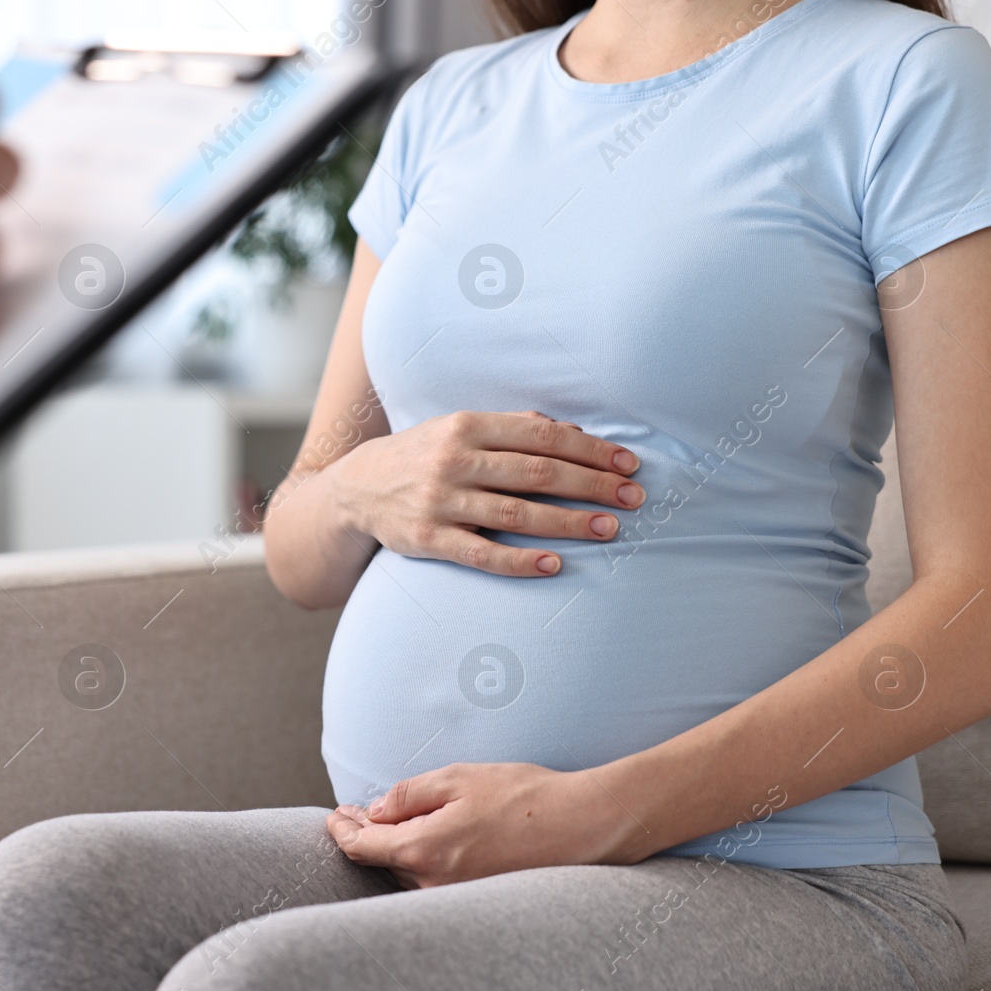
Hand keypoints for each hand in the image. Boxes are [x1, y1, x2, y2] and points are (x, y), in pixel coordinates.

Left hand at [325, 762, 646, 888]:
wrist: (582, 825)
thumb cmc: (522, 796)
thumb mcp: (457, 778)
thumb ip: (408, 794)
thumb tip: (375, 809)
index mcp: (424, 850)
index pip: (363, 846)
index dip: (342, 829)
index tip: (334, 815)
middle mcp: (435, 883)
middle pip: (384, 860)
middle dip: (366, 834)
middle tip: (352, 812)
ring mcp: (456, 896)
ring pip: (410, 870)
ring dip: (394, 847)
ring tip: (386, 821)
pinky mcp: (476, 898)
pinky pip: (434, 878)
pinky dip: (420, 858)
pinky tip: (427, 837)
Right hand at [330, 410, 643, 576]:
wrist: (356, 488)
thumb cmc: (422, 454)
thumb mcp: (459, 428)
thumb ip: (512, 428)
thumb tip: (571, 433)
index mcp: (466, 425)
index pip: (542, 437)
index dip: (590, 450)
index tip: (628, 463)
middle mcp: (453, 460)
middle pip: (536, 473)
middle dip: (591, 485)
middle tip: (634, 497)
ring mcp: (440, 502)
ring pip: (516, 514)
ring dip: (568, 523)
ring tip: (609, 529)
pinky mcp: (429, 540)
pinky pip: (482, 554)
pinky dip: (520, 561)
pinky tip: (554, 565)